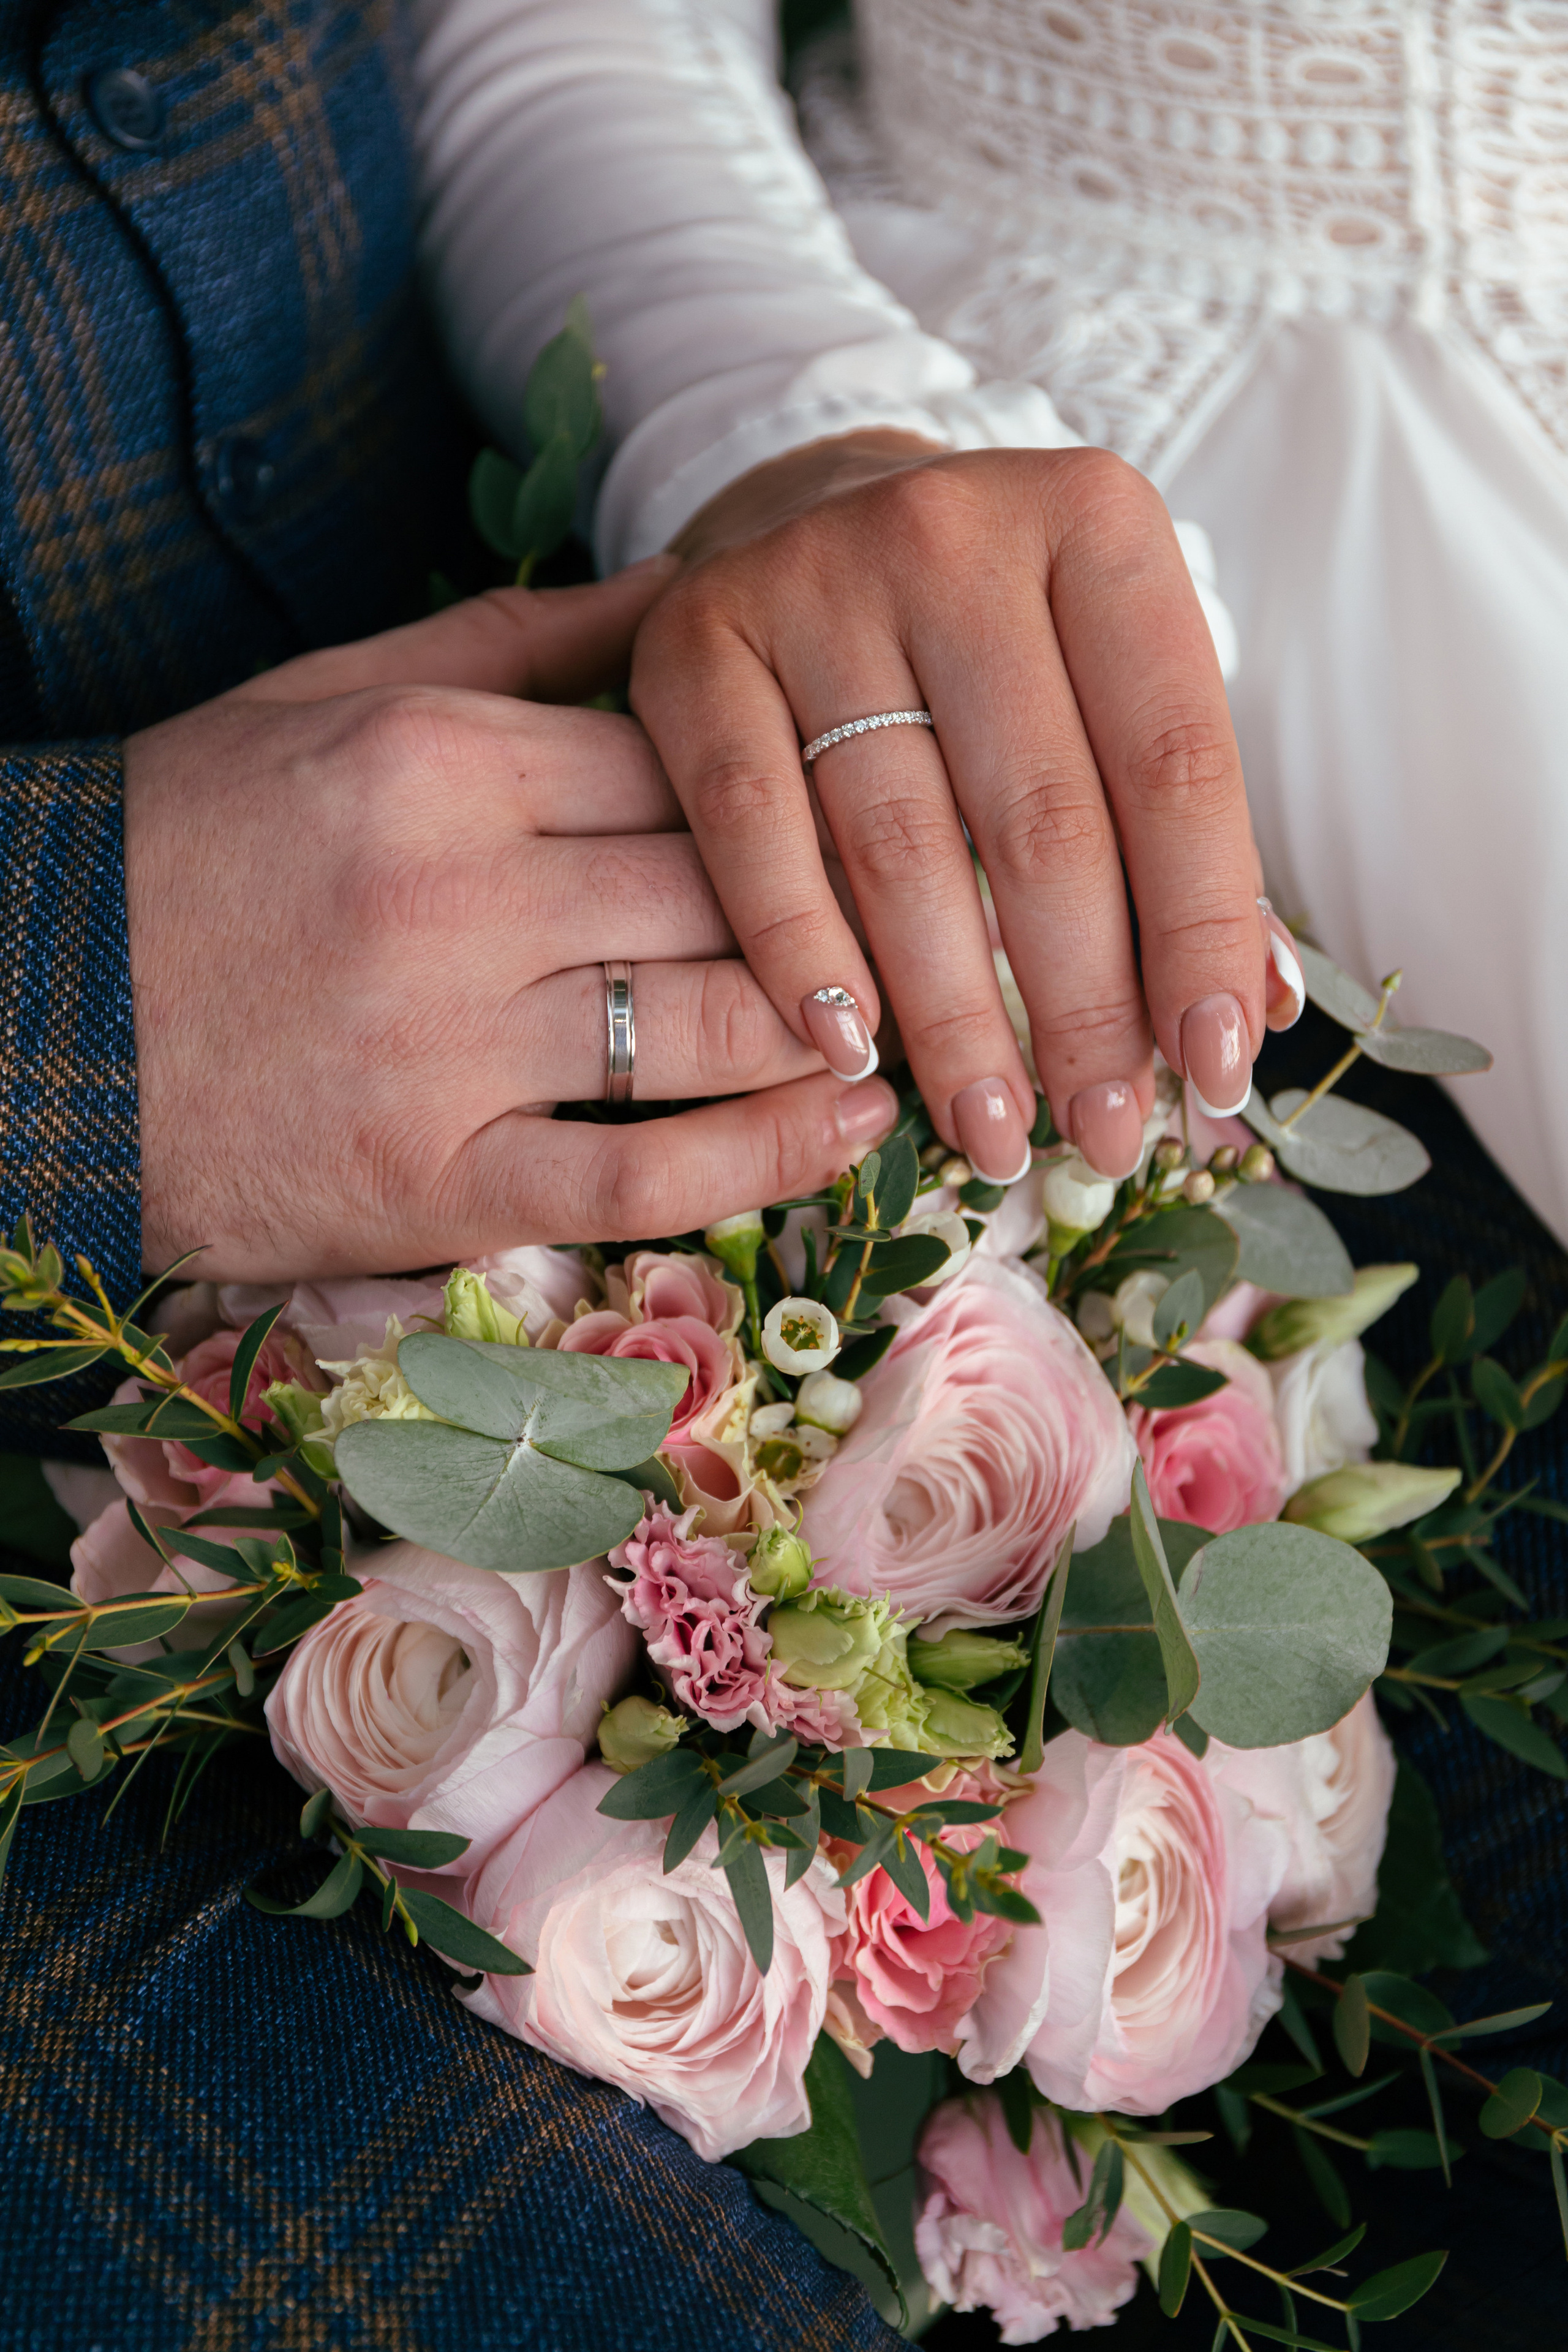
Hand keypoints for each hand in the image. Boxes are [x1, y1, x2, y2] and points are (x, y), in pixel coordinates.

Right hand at [124, 567, 895, 1279]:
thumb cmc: (190, 844)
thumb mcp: (331, 700)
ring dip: (844, 1027)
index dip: (815, 789)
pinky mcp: (429, 1181)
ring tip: (937, 1023)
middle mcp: (457, 895)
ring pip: (708, 1025)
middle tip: (971, 921)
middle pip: (727, 886)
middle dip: (863, 908)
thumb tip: (685, 576)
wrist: (32, 1016)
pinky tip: (849, 1129)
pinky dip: (762, 1156)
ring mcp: (446, 1047)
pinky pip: (639, 1173)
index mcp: (441, 760)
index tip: (900, 805)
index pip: (691, 760)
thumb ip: (515, 643)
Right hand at [632, 434, 1303, 1183]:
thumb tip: (1250, 1017)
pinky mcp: (696, 645)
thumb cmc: (996, 641)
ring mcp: (813, 580)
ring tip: (992, 1131)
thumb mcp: (1107, 690)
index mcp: (1096, 526)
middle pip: (1042, 821)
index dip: (1202, 932)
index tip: (1215, 1071)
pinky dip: (804, 958)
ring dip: (954, 1020)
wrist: (808, 517)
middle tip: (1106, 1136)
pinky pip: (755, 833)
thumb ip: (1182, 838)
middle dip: (1084, 1008)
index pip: (1175, 764)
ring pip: (902, 847)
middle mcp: (954, 532)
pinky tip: (850, 1056)